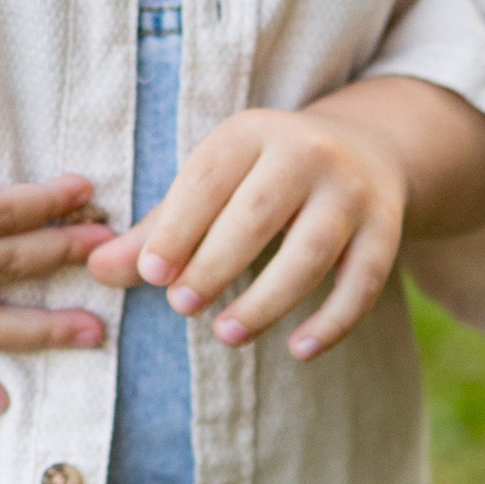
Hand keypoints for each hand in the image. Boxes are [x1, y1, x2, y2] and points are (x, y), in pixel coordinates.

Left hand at [86, 102, 405, 361]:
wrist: (366, 151)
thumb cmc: (262, 179)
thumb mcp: (211, 186)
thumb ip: (157, 229)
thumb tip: (97, 270)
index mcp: (251, 133)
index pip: (206, 181)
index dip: (176, 230)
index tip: (150, 274)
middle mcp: (307, 153)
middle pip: (256, 216)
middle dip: (215, 264)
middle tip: (181, 306)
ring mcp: (352, 192)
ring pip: (310, 254)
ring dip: (266, 300)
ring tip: (227, 334)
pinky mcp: (386, 229)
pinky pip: (363, 282)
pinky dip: (333, 321)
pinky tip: (300, 350)